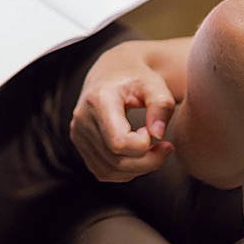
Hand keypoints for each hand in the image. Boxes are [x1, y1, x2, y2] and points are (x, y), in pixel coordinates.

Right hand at [70, 40, 175, 181]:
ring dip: (138, 169)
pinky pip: (103, 171)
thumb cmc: (136, 78)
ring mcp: (78, 133)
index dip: (144, 145)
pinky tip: (139, 155)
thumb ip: (161, 105)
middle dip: (148, 161)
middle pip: (116, 160)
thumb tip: (157, 135)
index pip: (119, 142)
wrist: (112, 72)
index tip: (156, 131)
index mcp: (98, 100)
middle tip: (165, 148)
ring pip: (109, 171)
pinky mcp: (80, 144)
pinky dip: (125, 171)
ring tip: (154, 151)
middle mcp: (82, 118)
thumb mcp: (155, 84)